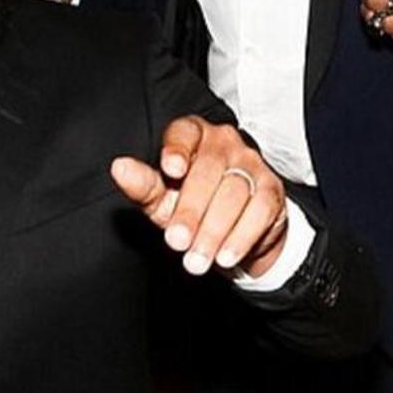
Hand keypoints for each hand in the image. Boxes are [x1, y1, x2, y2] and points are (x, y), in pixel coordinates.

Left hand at [110, 116, 288, 277]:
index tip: (170, 169)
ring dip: (214, 231)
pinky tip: (226, 256)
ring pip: (235, 192)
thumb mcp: (161, 198)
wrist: (234, 229)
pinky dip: (242, 236)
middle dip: (192, 210)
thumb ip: (143, 185)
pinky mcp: (272, 189)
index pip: (185, 132)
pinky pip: (260, 210)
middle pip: (210, 170)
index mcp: (194, 136)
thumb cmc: (190, 204)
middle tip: (176, 242)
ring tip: (196, 260)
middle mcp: (225, 143)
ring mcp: (252, 164)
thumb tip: (120, 167)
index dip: (178, 148)